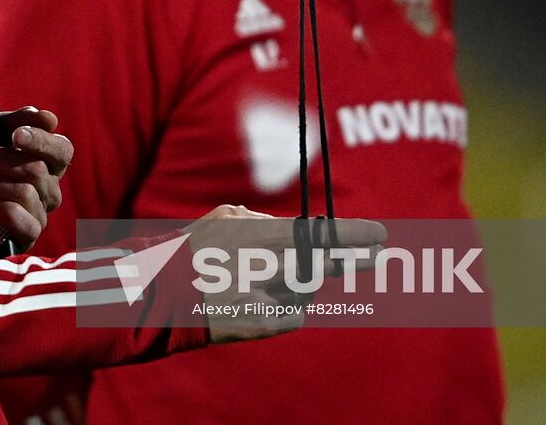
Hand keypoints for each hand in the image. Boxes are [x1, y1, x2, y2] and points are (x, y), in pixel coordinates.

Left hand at [0, 107, 73, 250]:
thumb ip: (19, 122)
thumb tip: (48, 119)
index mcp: (49, 163)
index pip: (62, 150)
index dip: (42, 141)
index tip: (15, 134)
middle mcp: (50, 190)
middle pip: (36, 170)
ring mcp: (40, 215)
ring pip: (26, 194)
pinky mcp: (25, 239)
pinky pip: (28, 227)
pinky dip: (9, 214)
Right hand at [187, 206, 386, 343]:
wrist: (164, 292)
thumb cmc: (195, 248)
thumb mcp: (226, 220)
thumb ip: (265, 222)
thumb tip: (301, 230)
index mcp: (262, 236)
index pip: (322, 233)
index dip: (356, 235)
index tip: (381, 234)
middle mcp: (270, 267)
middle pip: (326, 264)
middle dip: (355, 260)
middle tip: (380, 258)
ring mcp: (268, 298)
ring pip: (308, 290)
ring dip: (301, 283)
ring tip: (267, 279)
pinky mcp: (264, 325)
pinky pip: (293, 315)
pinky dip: (285, 307)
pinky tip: (259, 300)